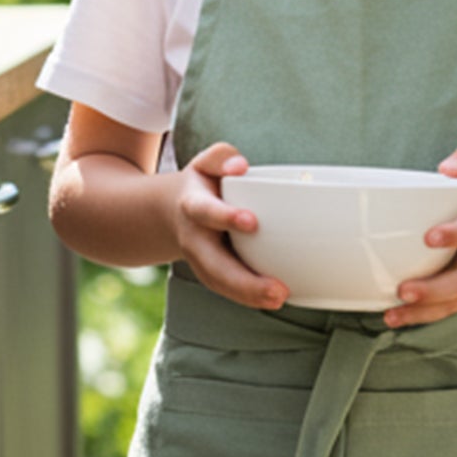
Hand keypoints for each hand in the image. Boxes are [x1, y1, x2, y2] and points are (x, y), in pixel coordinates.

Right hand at [168, 143, 286, 309]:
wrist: (177, 210)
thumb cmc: (205, 182)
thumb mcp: (208, 161)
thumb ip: (222, 157)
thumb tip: (240, 167)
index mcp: (192, 205)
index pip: (205, 211)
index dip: (225, 216)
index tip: (252, 222)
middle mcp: (193, 238)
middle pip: (213, 264)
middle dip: (243, 281)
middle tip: (277, 290)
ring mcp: (200, 260)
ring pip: (219, 283)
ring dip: (249, 295)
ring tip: (279, 298)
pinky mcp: (211, 274)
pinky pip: (227, 289)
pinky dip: (249, 298)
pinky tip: (275, 299)